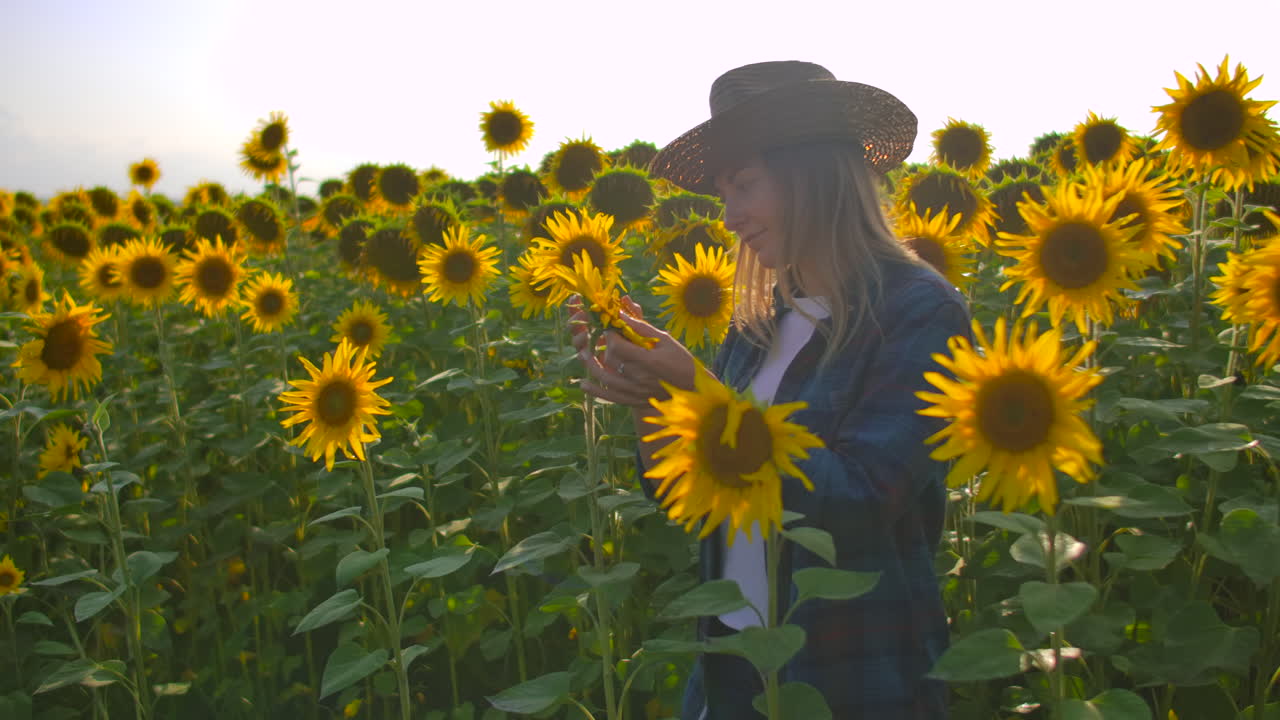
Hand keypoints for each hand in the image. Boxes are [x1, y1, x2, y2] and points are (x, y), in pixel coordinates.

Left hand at [569, 296, 701, 407]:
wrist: (692, 388)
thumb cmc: (681, 360)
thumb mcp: (665, 340)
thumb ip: (641, 328)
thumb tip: (621, 313)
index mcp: (649, 360)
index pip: (619, 346)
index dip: (610, 335)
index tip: (609, 328)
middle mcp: (640, 378)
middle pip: (611, 361)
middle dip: (603, 347)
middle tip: (601, 338)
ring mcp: (636, 391)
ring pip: (607, 378)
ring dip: (592, 366)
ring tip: (583, 355)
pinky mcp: (635, 400)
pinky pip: (611, 397)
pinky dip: (596, 391)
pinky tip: (584, 384)